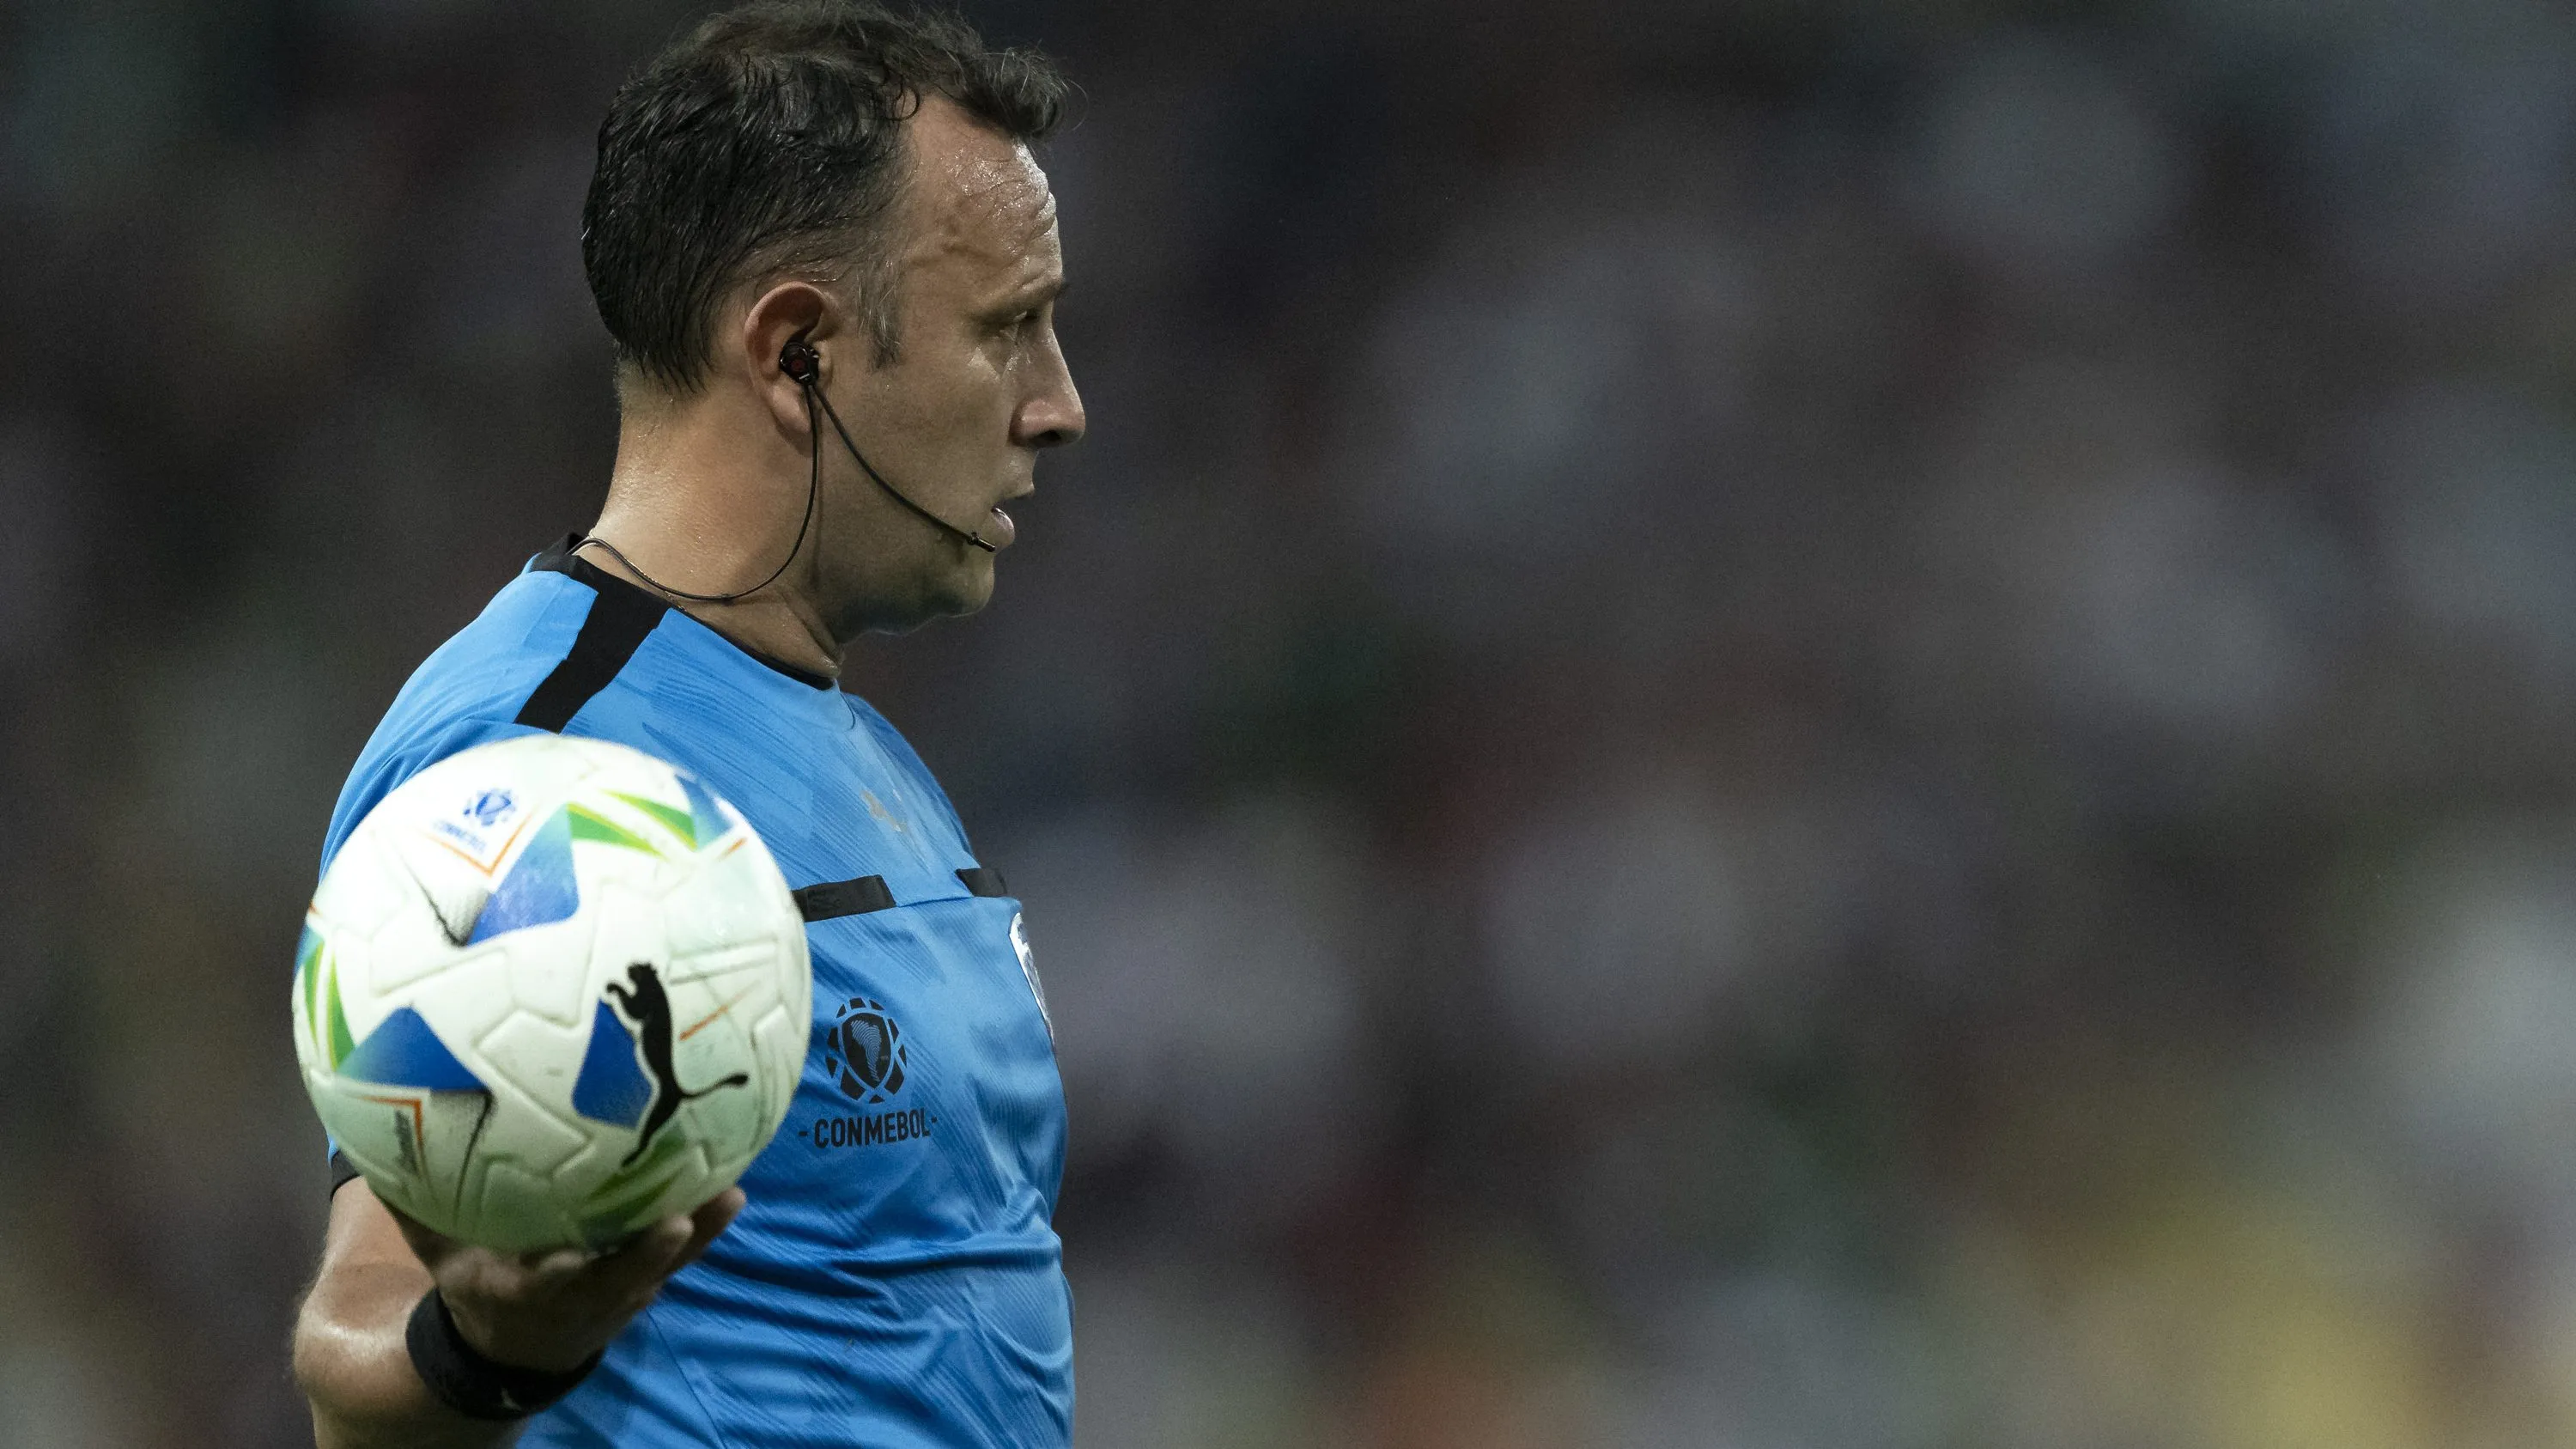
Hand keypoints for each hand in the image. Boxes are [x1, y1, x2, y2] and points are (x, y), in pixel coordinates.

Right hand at [381, 1189, 744, 1373]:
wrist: (515, 1350)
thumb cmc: (477, 1287)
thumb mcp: (442, 1260)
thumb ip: (418, 1209)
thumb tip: (382, 1138)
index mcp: (520, 1292)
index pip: (537, 1284)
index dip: (554, 1273)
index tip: (566, 1255)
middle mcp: (575, 1298)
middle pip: (615, 1279)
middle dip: (644, 1255)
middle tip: (676, 1220)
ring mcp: (616, 1295)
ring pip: (659, 1267)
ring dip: (694, 1235)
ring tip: (727, 1193)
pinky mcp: (643, 1284)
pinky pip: (680, 1256)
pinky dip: (707, 1225)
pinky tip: (733, 1187)